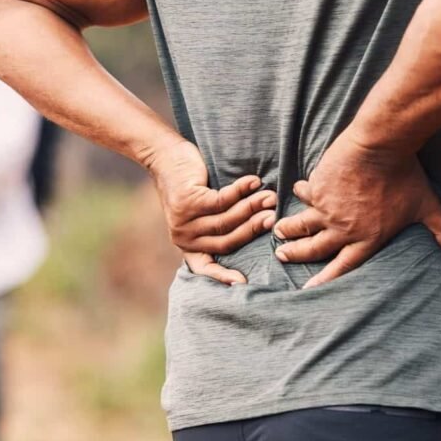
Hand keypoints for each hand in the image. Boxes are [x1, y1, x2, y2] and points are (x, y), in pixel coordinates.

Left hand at [146, 137, 276, 284]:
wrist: (166, 156)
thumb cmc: (191, 184)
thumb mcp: (201, 212)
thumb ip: (218, 224)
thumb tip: (261, 226)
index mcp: (188, 245)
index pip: (204, 267)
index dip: (222, 277)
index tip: (242, 283)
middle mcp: (185, 237)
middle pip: (227, 240)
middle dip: (253, 229)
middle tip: (274, 219)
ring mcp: (184, 221)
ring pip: (226, 220)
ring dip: (252, 208)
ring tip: (270, 198)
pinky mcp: (188, 202)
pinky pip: (222, 200)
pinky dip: (241, 191)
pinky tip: (254, 183)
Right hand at [273, 131, 440, 288]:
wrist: (380, 146)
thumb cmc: (405, 176)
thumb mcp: (428, 206)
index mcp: (366, 238)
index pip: (342, 267)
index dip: (325, 280)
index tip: (308, 290)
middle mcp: (342, 229)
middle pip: (314, 248)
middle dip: (296, 254)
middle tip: (282, 255)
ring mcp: (326, 209)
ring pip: (302, 224)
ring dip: (288, 229)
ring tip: (278, 230)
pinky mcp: (317, 188)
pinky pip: (305, 194)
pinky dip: (301, 192)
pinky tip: (298, 189)